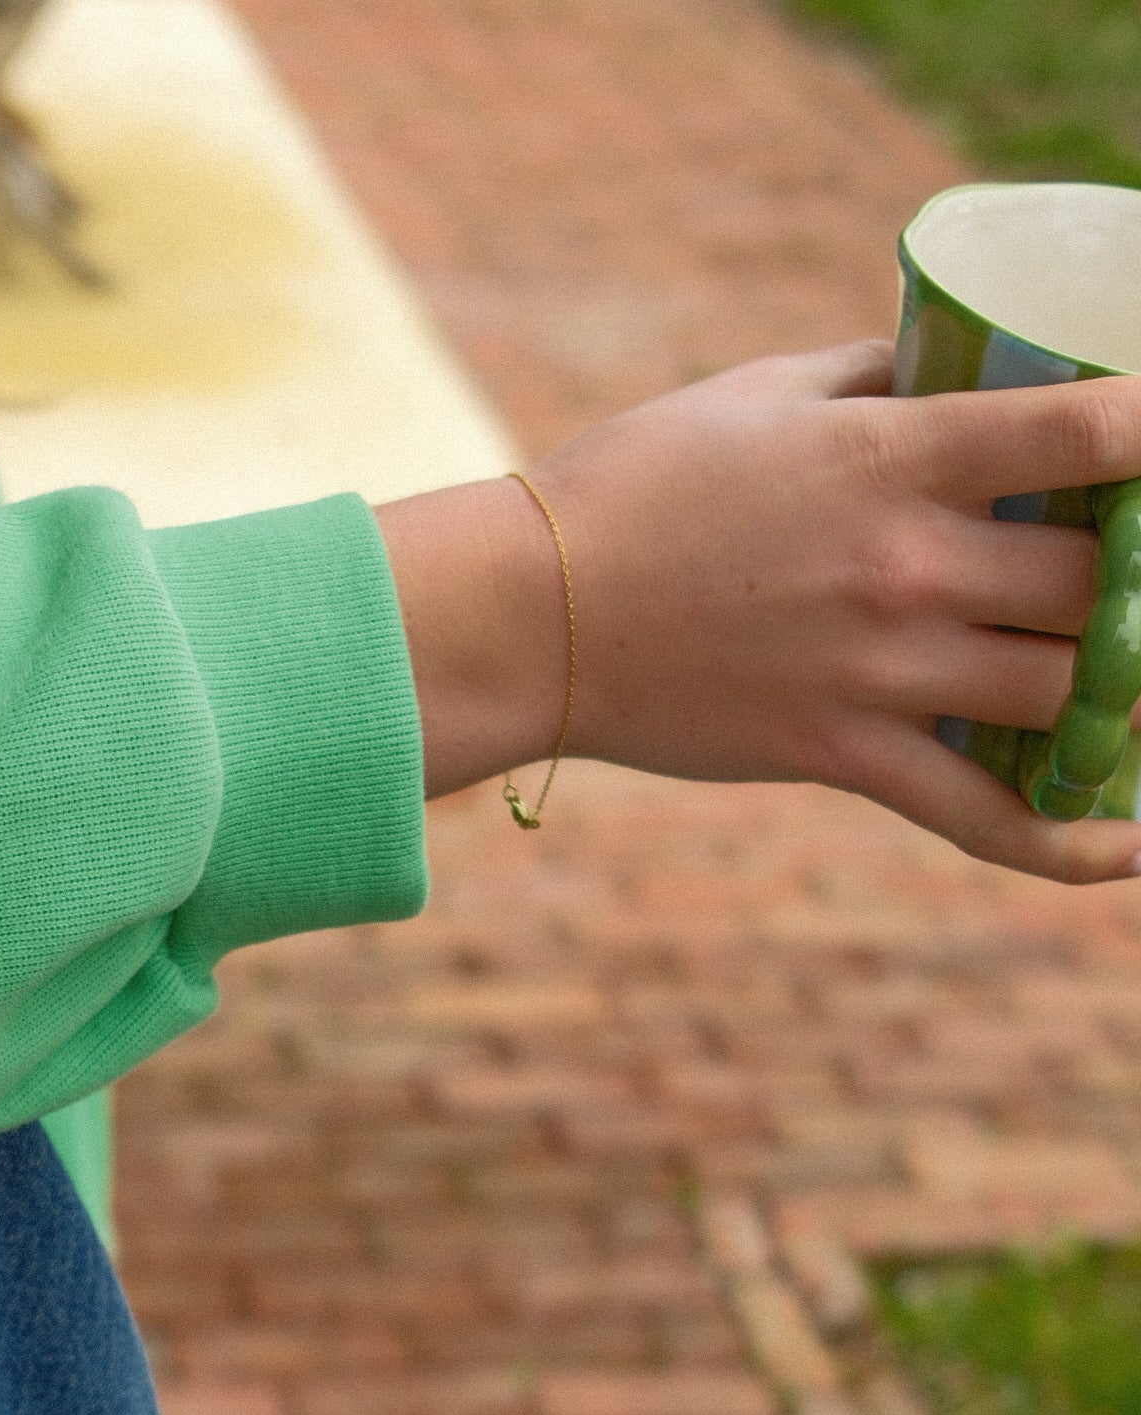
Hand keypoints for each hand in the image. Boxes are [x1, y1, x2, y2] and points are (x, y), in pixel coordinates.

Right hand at [375, 343, 1140, 883]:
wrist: (535, 611)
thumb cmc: (642, 482)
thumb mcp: (767, 390)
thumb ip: (885, 379)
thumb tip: (968, 366)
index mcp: (896, 456)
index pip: (1086, 432)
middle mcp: (905, 568)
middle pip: (1098, 586)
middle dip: (1136, 584)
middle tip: (1125, 580)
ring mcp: (879, 673)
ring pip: (1067, 698)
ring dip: (1116, 693)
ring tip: (1124, 682)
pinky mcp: (843, 757)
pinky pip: (983, 818)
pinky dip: (1069, 843)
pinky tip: (1133, 846)